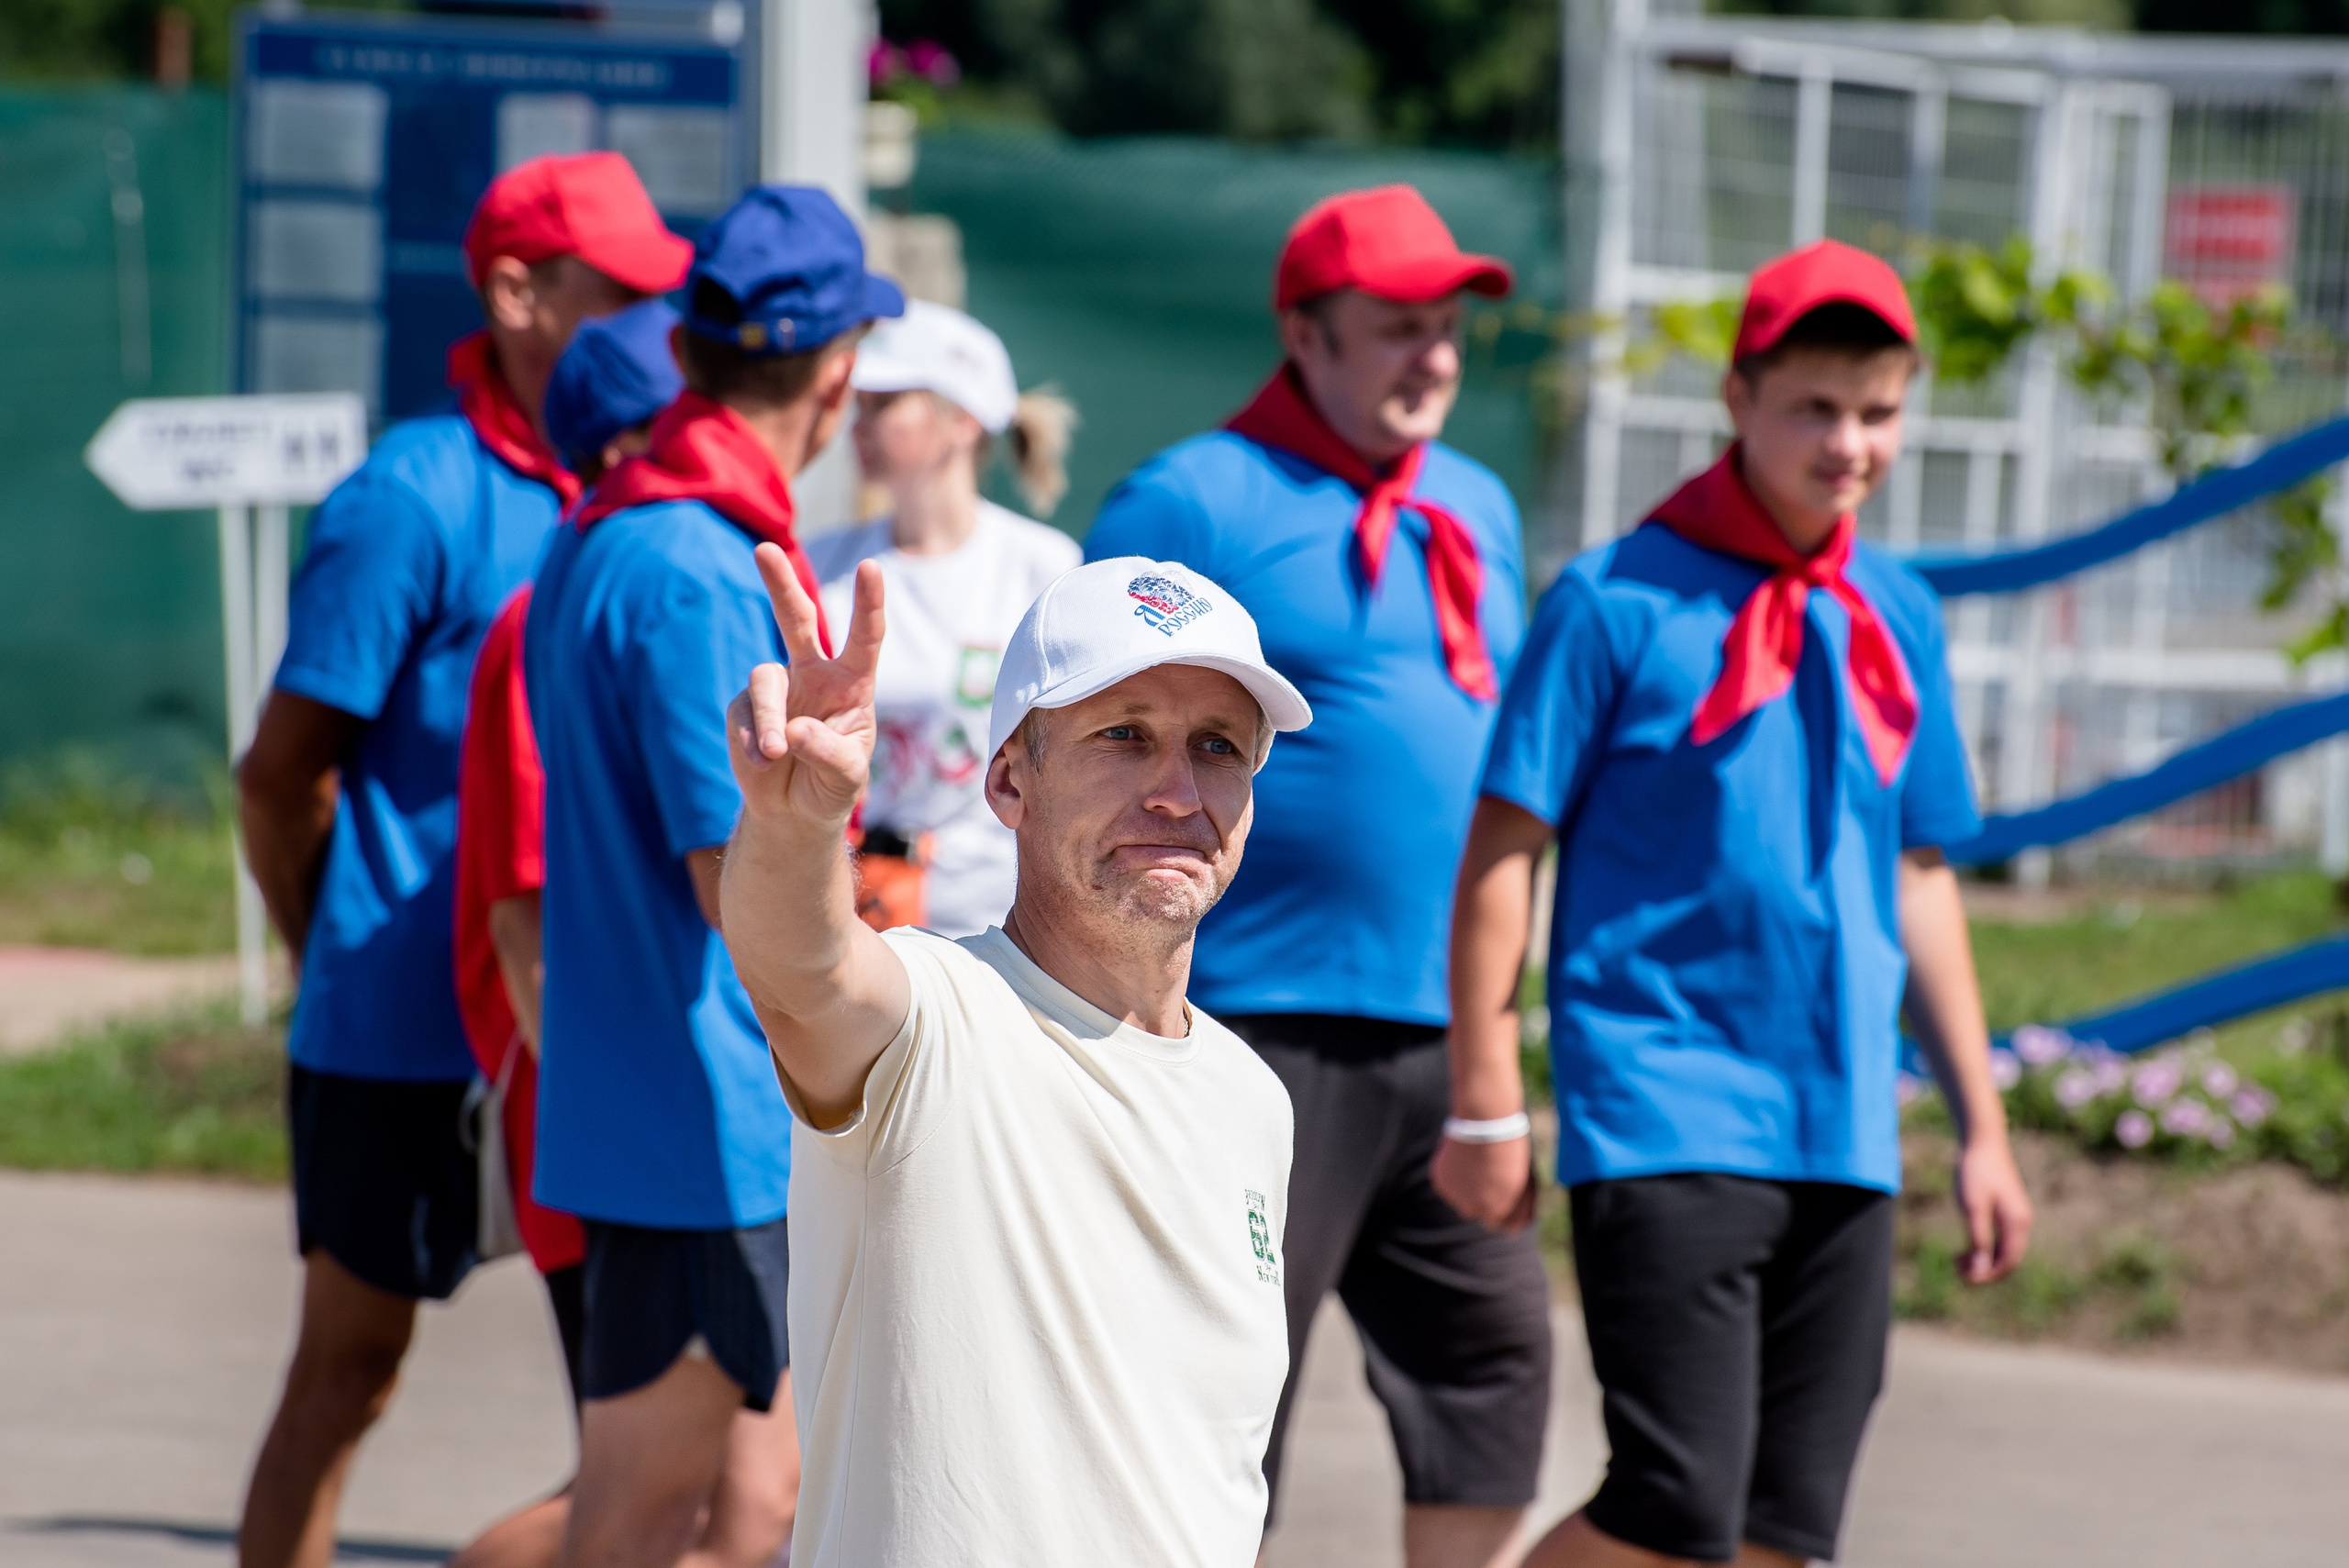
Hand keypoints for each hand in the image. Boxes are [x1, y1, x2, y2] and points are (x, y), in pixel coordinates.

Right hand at [727, 549, 884, 831]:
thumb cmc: (832, 786)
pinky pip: (744, 714)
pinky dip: (751, 741)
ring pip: (764, 679)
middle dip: (780, 584)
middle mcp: (813, 674)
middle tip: (764, 549)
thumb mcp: (846, 776)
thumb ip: (828, 752)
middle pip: (796, 619)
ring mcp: (777, 689)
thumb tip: (794, 729)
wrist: (795, 813)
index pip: (864, 637)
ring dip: (769, 719)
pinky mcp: (744, 709)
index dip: (867, 603)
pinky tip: (762, 763)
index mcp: (851, 682)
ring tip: (773, 754)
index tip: (871, 566)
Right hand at [1431, 1134, 1536, 1232]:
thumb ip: (1516, 1205)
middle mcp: (1472, 1209)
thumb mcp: (1522, 1182)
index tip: (1500, 1195)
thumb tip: (1514, 1226)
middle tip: (1484, 1176)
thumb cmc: (1510, 1149)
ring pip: (1459, 1198)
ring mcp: (1453, 1196)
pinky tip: (1461, 1158)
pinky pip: (1446, 1184)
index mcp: (1496, 1211)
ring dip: (1465, 1187)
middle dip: (1480, 1198)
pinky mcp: (1439, 1181)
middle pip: (1475, 1211)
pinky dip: (1452, 1175)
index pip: (1497, 1224)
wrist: (1485, 1124)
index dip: (1499, 1209)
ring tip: (1474, 1162)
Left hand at [1953, 1135, 2032, 1283]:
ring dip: (1982, 1259)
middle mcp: (2022, 1222)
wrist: (1982, 1141)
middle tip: (1956, 1268)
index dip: (1988, 1275)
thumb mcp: (1972, 1208)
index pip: (2008, 1262)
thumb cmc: (1975, 1172)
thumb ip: (1978, 1239)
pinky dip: (1984, 1246)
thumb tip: (1981, 1271)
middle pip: (2007, 1258)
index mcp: (2017, 1223)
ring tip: (1957, 1259)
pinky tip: (1965, 1246)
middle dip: (1984, 1269)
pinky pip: (1999, 1238)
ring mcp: (2016, 1216)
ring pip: (2003, 1249)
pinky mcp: (2007, 1210)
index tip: (1965, 1278)